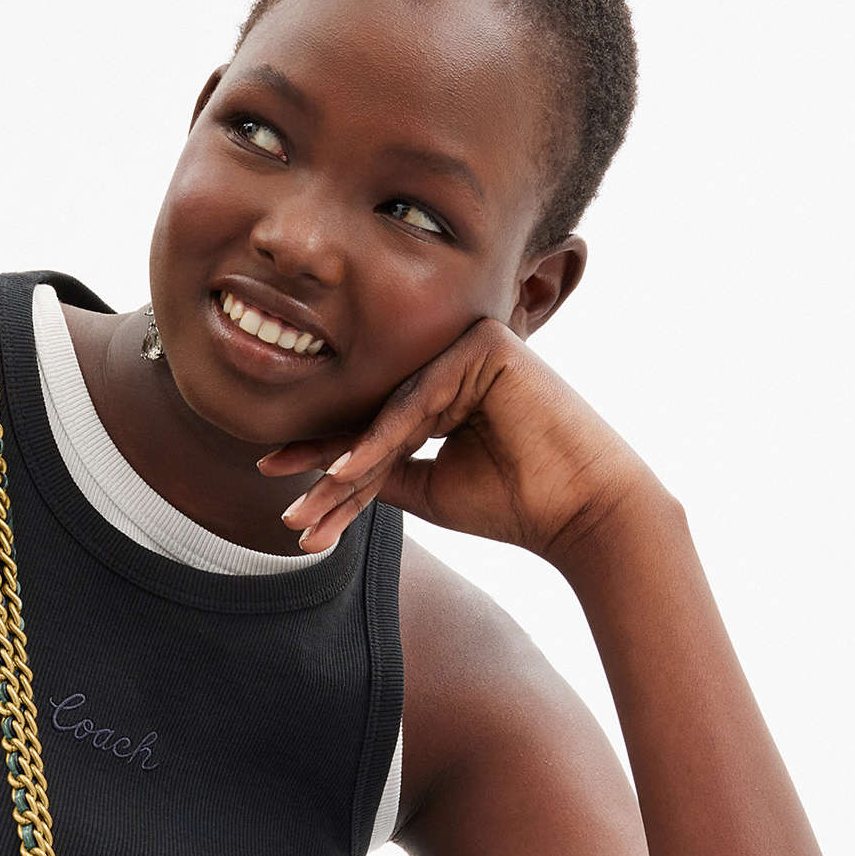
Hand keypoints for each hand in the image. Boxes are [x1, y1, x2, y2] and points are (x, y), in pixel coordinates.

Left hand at [259, 316, 661, 570]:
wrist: (581, 512)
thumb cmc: (514, 504)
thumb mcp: (428, 489)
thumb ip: (379, 470)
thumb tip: (322, 472)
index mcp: (449, 389)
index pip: (376, 421)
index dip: (324, 454)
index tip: (274, 479)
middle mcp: (458, 361)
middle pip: (376, 411)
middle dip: (323, 461)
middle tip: (273, 488)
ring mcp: (472, 345)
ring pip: (389, 410)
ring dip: (343, 463)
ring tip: (302, 503)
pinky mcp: (486, 344)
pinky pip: (417, 401)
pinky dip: (379, 441)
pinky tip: (341, 473)